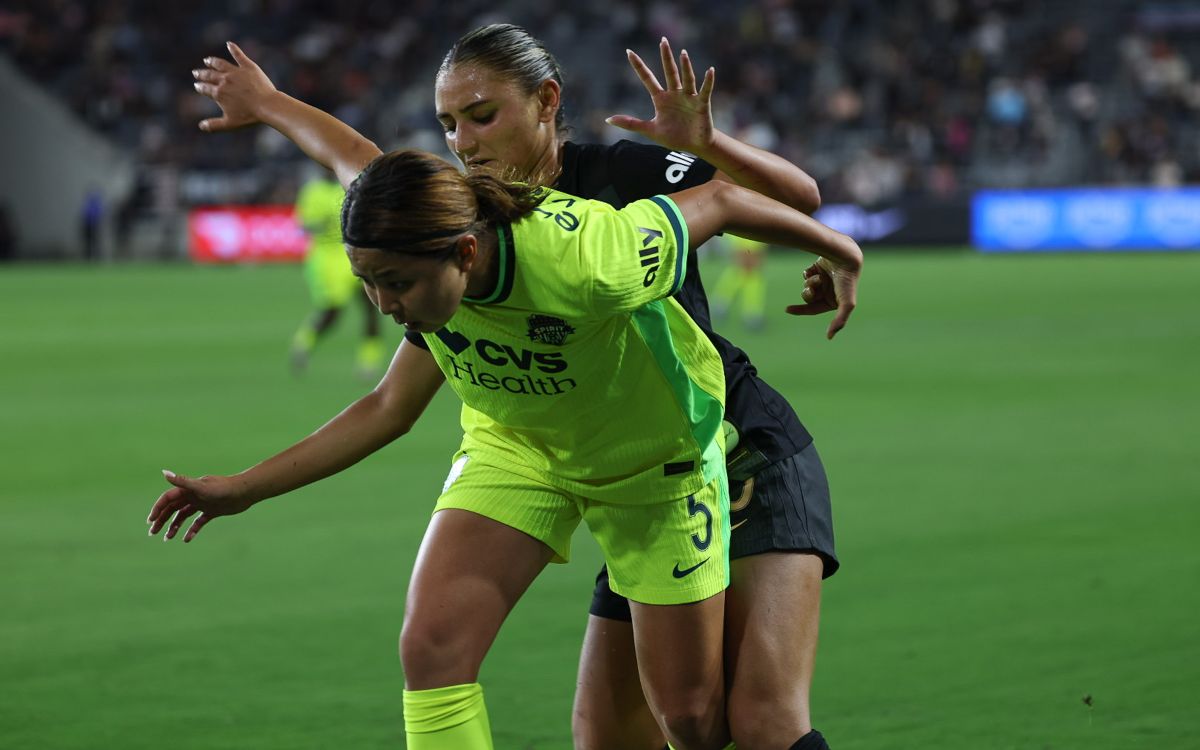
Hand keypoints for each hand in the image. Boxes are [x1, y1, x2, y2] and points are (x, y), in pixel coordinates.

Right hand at [147, 469, 256, 542]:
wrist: (244, 492)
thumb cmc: (223, 488)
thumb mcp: (201, 487)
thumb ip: (182, 481)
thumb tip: (164, 472)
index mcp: (189, 489)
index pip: (167, 499)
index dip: (158, 508)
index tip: (150, 521)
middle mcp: (194, 495)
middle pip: (173, 508)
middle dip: (161, 520)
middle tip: (152, 533)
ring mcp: (202, 503)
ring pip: (183, 516)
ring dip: (174, 526)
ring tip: (167, 538)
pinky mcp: (212, 511)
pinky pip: (198, 522)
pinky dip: (192, 530)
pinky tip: (186, 539)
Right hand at [192, 41, 276, 131]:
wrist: (267, 106)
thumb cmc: (249, 116)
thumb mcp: (230, 124)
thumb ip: (214, 125)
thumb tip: (201, 127)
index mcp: (219, 93)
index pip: (205, 88)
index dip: (200, 87)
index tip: (197, 85)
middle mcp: (224, 80)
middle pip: (210, 75)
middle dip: (202, 74)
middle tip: (196, 72)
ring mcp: (236, 72)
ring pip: (220, 64)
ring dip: (212, 61)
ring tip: (207, 60)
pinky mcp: (248, 66)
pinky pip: (239, 55)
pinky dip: (233, 48)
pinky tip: (229, 44)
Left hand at [606, 37, 715, 153]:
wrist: (694, 146)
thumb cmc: (674, 136)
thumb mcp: (649, 130)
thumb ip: (630, 123)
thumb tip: (607, 120)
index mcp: (660, 98)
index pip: (647, 78)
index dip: (638, 66)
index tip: (628, 52)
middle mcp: (674, 94)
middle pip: (669, 72)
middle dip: (666, 57)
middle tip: (663, 40)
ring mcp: (688, 97)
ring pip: (686, 78)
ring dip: (685, 66)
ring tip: (683, 53)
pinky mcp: (701, 104)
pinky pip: (704, 90)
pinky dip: (708, 81)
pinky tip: (710, 70)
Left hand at [786, 254, 859, 339]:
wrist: (845, 257)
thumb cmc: (847, 282)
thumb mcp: (847, 304)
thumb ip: (839, 321)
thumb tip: (829, 338)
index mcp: (833, 301)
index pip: (812, 309)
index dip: (800, 310)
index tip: (787, 310)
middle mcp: (828, 292)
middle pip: (808, 298)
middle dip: (808, 294)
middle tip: (811, 288)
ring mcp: (822, 280)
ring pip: (806, 286)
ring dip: (810, 282)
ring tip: (819, 277)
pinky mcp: (818, 268)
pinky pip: (806, 274)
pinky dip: (808, 273)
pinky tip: (815, 270)